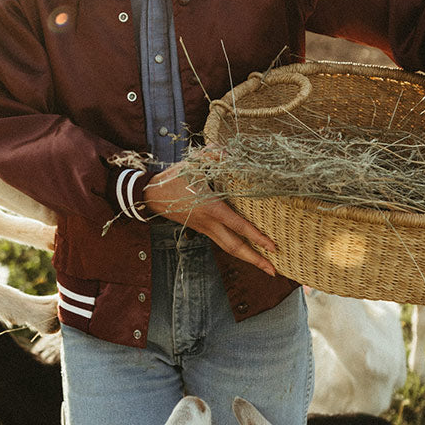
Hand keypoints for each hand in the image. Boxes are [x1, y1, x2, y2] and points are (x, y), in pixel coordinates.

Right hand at [143, 158, 277, 274]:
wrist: (151, 195)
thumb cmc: (173, 178)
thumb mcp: (193, 163)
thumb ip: (213, 156)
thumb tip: (230, 153)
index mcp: (211, 208)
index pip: (238, 226)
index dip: (257, 237)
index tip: (273, 246)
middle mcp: (209, 223)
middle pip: (235, 248)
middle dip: (255, 260)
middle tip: (273, 270)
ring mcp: (204, 229)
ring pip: (228, 248)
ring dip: (247, 258)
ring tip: (264, 265)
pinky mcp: (201, 229)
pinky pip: (222, 242)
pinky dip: (236, 248)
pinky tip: (247, 250)